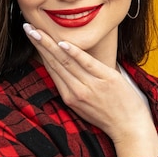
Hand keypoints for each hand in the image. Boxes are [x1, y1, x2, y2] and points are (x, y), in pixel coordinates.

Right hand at [23, 23, 157, 156]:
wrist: (130, 129)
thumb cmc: (109, 117)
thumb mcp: (84, 107)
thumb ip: (73, 89)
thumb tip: (65, 71)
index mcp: (69, 97)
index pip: (51, 68)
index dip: (40, 51)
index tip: (31, 36)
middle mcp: (76, 91)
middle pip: (54, 62)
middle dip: (39, 43)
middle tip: (27, 27)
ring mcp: (91, 84)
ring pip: (65, 61)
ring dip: (50, 44)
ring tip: (38, 30)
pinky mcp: (107, 79)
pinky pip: (87, 63)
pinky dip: (75, 53)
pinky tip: (63, 43)